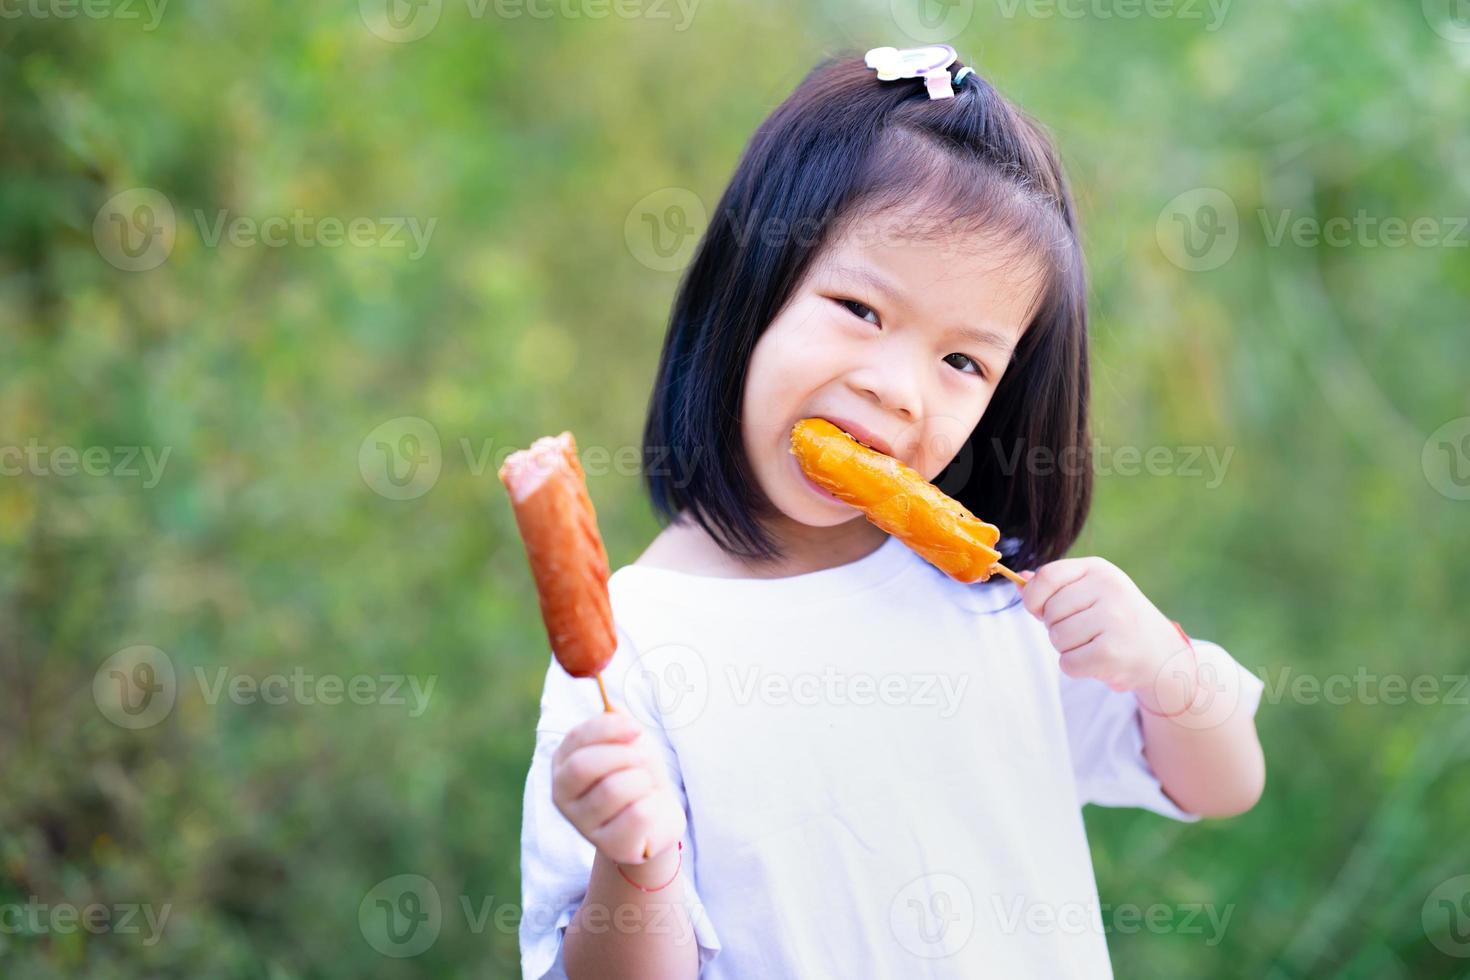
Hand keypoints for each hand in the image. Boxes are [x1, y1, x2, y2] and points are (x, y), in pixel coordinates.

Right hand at [551, 706, 685, 868]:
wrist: (657, 818)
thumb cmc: (638, 775)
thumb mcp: (630, 743)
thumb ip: (618, 723)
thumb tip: (611, 704)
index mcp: (563, 764)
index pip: (576, 739)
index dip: (608, 729)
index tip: (636, 729)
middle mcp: (563, 796)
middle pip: (584, 765)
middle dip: (624, 756)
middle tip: (643, 760)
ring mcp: (583, 825)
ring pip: (615, 788)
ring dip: (642, 780)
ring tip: (645, 787)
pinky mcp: (609, 846)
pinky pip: (638, 814)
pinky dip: (653, 804)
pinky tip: (649, 809)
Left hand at [1020, 557, 1189, 699]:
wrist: (1162, 654)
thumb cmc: (1117, 621)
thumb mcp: (1092, 592)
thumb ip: (1056, 586)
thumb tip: (1020, 579)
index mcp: (1099, 570)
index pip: (1047, 576)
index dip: (1034, 598)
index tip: (1041, 610)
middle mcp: (1109, 589)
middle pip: (1050, 612)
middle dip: (1057, 628)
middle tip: (1086, 632)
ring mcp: (1113, 620)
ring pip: (1057, 638)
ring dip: (1068, 648)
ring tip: (1095, 644)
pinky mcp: (1112, 652)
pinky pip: (1068, 663)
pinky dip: (1077, 668)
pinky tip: (1099, 660)